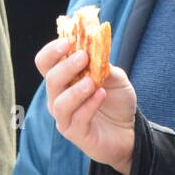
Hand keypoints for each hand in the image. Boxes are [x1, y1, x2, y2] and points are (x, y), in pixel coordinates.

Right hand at [35, 38, 136, 174]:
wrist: (129, 130)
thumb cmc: (116, 101)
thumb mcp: (115, 78)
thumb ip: (103, 64)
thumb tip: (96, 48)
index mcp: (63, 79)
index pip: (45, 62)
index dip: (51, 51)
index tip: (68, 41)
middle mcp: (58, 97)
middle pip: (51, 80)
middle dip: (65, 66)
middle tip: (83, 57)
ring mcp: (65, 117)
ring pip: (59, 103)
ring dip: (75, 90)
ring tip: (91, 81)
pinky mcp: (76, 134)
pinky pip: (77, 119)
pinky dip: (88, 105)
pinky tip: (101, 95)